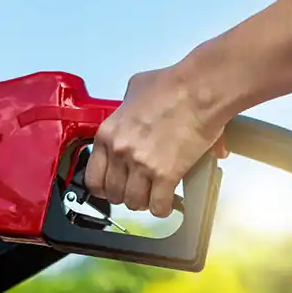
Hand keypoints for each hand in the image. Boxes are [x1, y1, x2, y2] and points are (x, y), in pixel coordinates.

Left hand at [84, 65, 229, 217]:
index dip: (104, 186)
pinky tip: (168, 201)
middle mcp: (120, 151)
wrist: (199, 90)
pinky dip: (163, 208)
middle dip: (125, 194)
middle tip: (137, 190)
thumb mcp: (135, 88)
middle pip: (114, 193)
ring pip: (134, 203)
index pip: (93, 177)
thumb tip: (137, 110)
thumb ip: (129, 104)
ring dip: (144, 202)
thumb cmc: (172, 85)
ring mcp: (141, 165)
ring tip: (153, 196)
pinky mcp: (166, 175)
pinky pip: (158, 206)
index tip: (112, 186)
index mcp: (108, 132)